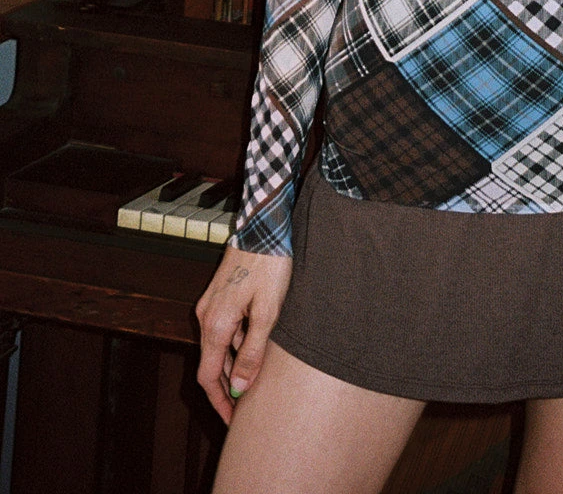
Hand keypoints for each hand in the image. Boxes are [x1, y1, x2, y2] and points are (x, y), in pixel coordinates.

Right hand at [195, 245, 292, 423]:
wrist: (265, 226)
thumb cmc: (270, 265)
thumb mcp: (268, 313)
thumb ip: (252, 352)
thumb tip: (240, 387)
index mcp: (215, 325)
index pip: (209, 376)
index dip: (220, 402)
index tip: (233, 420)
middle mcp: (207, 316)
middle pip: (212, 362)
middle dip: (228, 386)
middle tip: (246, 406)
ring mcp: (212, 303)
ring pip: (220, 345)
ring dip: (234, 364)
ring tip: (256, 379)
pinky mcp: (221, 293)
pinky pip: (224, 328)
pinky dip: (236, 343)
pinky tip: (257, 344)